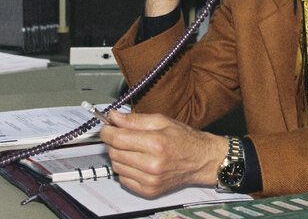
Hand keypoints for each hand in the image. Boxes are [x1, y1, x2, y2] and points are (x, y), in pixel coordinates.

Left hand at [99, 110, 227, 197]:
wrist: (201, 160)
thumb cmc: (184, 139)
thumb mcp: (162, 121)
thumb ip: (135, 119)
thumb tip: (114, 117)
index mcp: (156, 143)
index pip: (117, 138)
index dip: (107, 131)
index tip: (106, 127)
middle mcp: (152, 165)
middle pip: (114, 152)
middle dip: (112, 141)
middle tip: (120, 135)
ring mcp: (150, 180)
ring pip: (117, 166)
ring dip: (119, 155)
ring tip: (133, 148)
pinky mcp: (149, 191)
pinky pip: (124, 179)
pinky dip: (126, 169)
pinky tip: (137, 161)